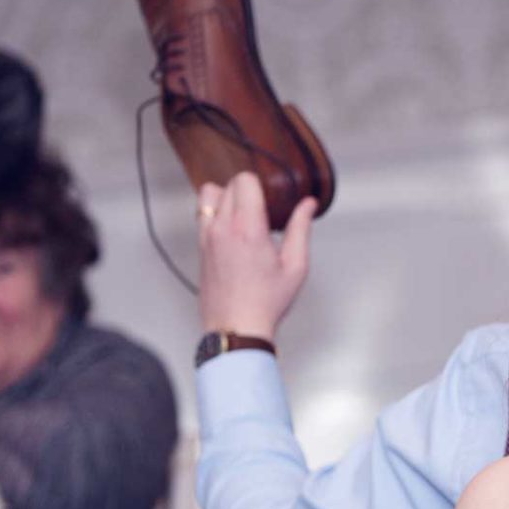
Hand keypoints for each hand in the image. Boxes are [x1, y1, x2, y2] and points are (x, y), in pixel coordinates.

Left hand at [196, 173, 317, 339]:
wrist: (237, 328)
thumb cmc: (265, 302)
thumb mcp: (295, 266)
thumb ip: (301, 229)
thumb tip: (308, 205)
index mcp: (248, 229)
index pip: (244, 181)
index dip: (261, 185)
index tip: (271, 201)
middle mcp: (223, 229)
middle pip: (228, 184)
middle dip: (247, 191)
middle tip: (262, 211)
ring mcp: (207, 237)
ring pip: (209, 194)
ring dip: (226, 197)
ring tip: (242, 215)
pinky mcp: (200, 247)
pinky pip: (202, 214)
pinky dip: (214, 211)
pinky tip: (232, 230)